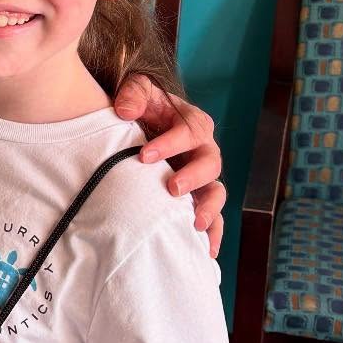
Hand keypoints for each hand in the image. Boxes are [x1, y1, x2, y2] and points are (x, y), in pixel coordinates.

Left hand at [113, 75, 224, 257]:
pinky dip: (213, 233)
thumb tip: (125, 111)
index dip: (170, 143)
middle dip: (193, 177)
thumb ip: (134, 94)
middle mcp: (203, 150)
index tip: (144, 155)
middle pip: (210, 164)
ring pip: (216, 192)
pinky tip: (205, 251)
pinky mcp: (197, 197)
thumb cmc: (140, 106)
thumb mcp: (137, 91)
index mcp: (192, 123)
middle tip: (172, 188)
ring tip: (193, 223)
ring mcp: (202, 177)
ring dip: (208, 208)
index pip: (190, 131)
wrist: (139, 125)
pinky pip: (213, 217)